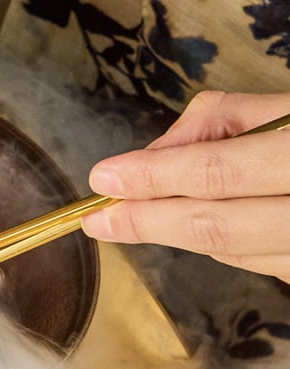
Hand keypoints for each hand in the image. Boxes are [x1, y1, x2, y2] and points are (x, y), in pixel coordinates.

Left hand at [83, 90, 289, 279]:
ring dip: (174, 234)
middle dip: (147, 221)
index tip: (105, 177)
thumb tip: (157, 153)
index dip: (154, 177)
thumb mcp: (284, 107)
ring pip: (231, 251)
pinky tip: (189, 224)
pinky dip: (217, 243)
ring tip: (127, 222)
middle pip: (216, 227)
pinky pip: (255, 262)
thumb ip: (219, 121)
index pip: (216, 172)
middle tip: (98, 220)